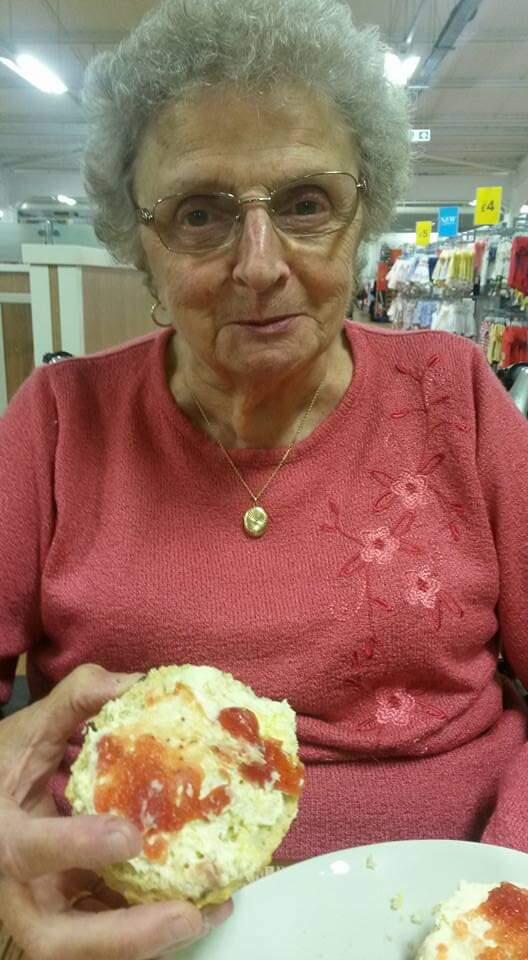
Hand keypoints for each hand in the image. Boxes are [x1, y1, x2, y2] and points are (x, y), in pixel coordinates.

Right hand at [0, 664, 231, 959]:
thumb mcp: (24, 734)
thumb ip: (74, 702)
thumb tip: (137, 681)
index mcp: (0, 836)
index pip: (27, 852)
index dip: (77, 848)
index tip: (129, 836)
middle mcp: (13, 891)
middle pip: (55, 939)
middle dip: (123, 935)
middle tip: (185, 914)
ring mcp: (37, 913)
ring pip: (85, 951)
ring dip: (149, 940)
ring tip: (210, 911)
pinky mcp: (60, 920)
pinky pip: (104, 935)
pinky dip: (149, 927)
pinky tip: (201, 905)